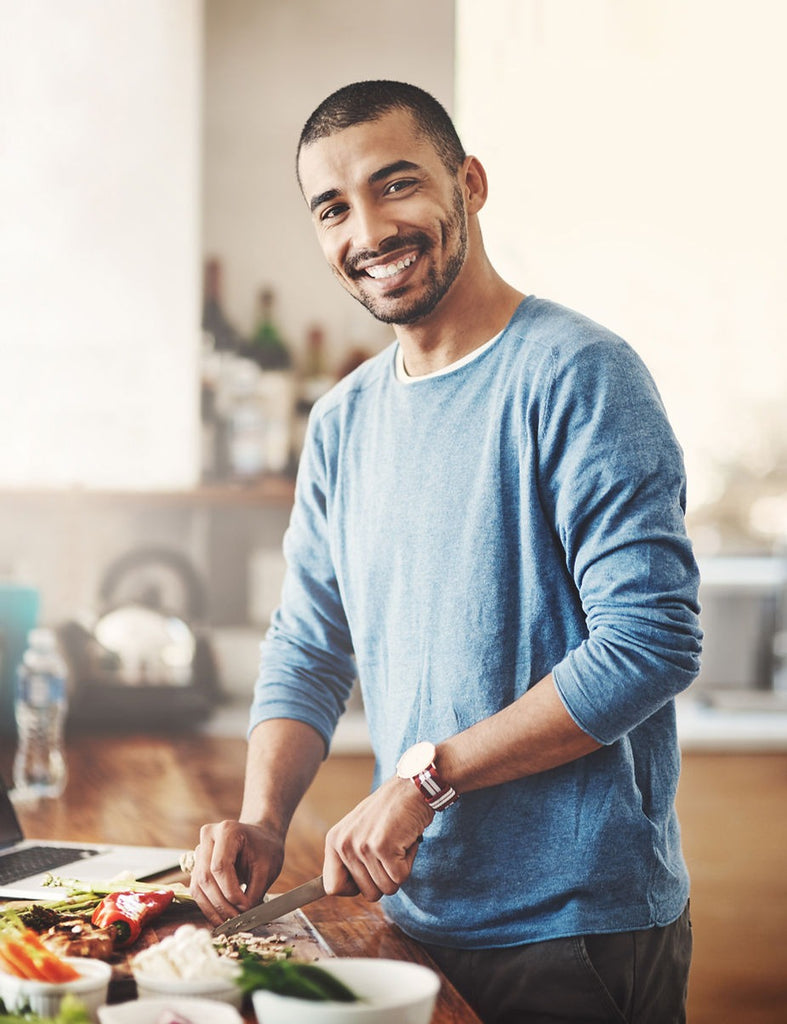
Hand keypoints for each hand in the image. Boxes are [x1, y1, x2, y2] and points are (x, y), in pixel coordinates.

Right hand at [189, 819, 284, 926]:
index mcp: (227, 831)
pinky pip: (197, 889)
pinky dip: (208, 906)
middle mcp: (208, 837)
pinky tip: (220, 918)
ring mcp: (199, 850)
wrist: (260, 838)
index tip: (244, 907)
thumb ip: (255, 891)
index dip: (230, 891)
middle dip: (221, 903)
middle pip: (206, 877)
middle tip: (236, 921)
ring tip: (228, 923)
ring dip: (212, 908)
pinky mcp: (197, 865)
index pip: (220, 866)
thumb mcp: (267, 868)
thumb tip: (243, 915)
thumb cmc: (266, 849)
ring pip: (198, 886)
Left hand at [322, 776, 433, 901]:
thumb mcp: (359, 831)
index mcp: (334, 841)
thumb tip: (347, 889)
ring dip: (398, 869)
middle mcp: (344, 844)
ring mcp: (363, 846)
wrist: (412, 788)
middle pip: (367, 893)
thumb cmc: (389, 811)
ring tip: (397, 843)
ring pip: (386, 888)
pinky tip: (405, 841)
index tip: (368, 876)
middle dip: (384, 877)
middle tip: (389, 850)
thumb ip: (350, 858)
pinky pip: (400, 878)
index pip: (332, 887)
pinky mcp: (383, 847)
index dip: (354, 888)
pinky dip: (409, 863)